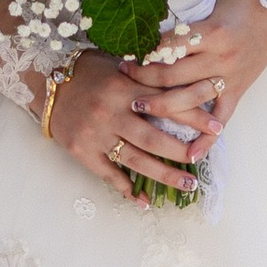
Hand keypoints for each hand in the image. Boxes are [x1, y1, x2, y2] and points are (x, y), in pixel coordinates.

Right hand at [47, 51, 216, 202]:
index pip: (167, 104)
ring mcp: (97, 135)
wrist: (48, 84)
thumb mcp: (121, 66)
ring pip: (136, 161)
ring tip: (187, 185)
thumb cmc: (90, 71)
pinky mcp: (83, 152)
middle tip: (203, 161)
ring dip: (164, 176)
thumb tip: (188, 81)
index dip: (194, 117)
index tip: (218, 127)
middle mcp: (112, 113)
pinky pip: (109, 175)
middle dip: (182, 153)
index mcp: (125, 88)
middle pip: (154, 139)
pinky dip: (128, 189)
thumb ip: (149, 77)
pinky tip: (144, 200)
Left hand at [130, 0, 266, 136]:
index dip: (144, 51)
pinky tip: (190, 153)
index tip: (124, 53)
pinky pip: (221, 118)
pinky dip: (207, 138)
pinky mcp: (239, 90)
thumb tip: (149, 34)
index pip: (168, 45)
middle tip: (121, 79)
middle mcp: (220, 56)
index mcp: (211, 32)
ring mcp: (230, 76)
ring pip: (191, 98)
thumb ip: (184, 22)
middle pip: (173, 73)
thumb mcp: (210, 5)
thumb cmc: (242, 2)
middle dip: (144, 77)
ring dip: (163, 105)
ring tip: (138, 107)